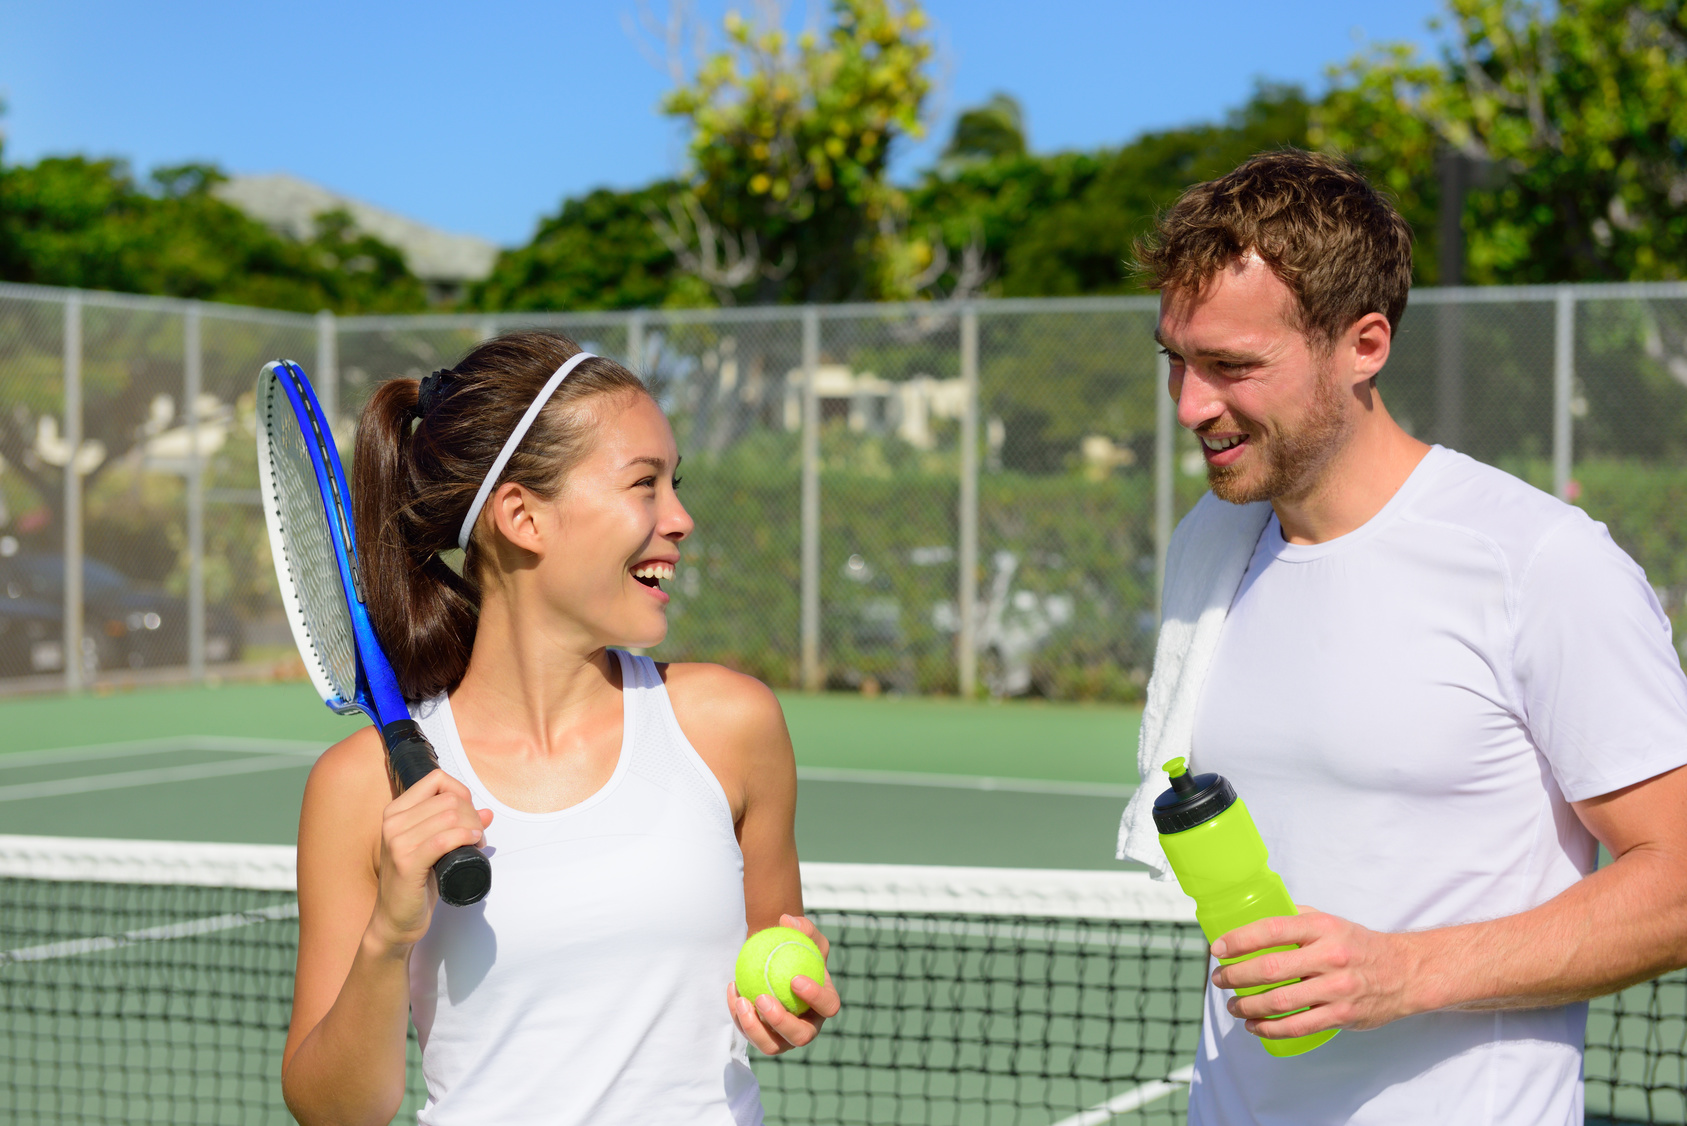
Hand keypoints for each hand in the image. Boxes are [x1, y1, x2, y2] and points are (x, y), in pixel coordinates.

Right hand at [368, 769, 491, 950]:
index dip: (461, 792)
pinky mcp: (407, 862)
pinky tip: (473, 842)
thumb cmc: (415, 882)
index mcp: (396, 812)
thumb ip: (455, 826)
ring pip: (449, 816)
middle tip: (477, 835)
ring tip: (476, 844)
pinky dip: (464, 837)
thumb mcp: (433, 847)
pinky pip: (443, 840)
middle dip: (472, 814)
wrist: (396, 918)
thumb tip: (487, 813)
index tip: (469, 812)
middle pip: (448, 799)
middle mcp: (392, 822)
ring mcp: (397, 842)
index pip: (436, 779)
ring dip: (473, 828)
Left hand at [727, 913, 841, 1054]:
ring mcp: (784, 1038)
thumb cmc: (794, 949)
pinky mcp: (763, 1039)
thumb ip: (802, 927)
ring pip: (771, 1045)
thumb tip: (787, 921)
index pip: (829, 1006)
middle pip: (801, 1036)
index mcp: (824, 1004)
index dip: (816, 997)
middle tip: (763, 998)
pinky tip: (732, 989)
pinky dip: (738, 1015)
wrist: (775, 964)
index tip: (795, 979)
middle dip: (781, 1022)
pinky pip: (750, 1033)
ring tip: (742, 1000)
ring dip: (754, 1027)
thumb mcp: (803, 935)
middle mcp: (808, 1027)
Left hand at [1210, 907, 1421, 1038]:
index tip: (1218, 948)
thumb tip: (1253, 918)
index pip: (1272, 929)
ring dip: (1248, 1006)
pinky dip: (1270, 1029)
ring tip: (1233, 1006)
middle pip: (1270, 968)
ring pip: (1280, 1001)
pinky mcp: (1342, 1015)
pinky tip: (1254, 1026)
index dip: (1239, 939)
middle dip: (1235, 976)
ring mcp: (1336, 988)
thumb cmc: (1358, 945)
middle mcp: (1329, 957)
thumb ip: (1295, 919)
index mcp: (1322, 928)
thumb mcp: (1330, 922)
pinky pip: (1298, 1026)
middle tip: (1219, 979)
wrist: (1405, 972)